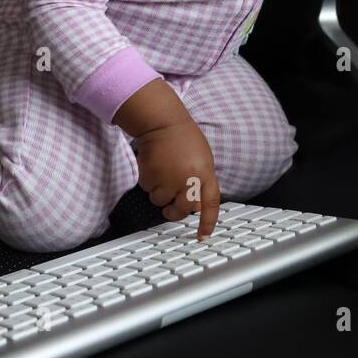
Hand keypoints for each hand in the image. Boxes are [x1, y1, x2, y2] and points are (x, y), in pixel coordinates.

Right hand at [133, 120, 221, 239]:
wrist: (162, 121)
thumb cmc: (182, 138)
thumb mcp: (202, 158)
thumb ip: (201, 181)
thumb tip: (195, 206)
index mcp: (205, 173)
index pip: (210, 203)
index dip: (208, 222)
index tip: (203, 236)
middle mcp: (188, 179)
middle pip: (182, 209)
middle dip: (174, 212)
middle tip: (169, 210)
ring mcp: (169, 178)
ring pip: (160, 200)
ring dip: (158, 191)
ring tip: (162, 171)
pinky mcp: (151, 175)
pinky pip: (147, 189)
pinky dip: (148, 180)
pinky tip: (153, 165)